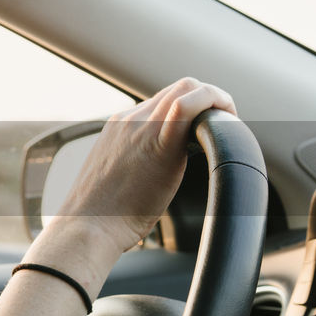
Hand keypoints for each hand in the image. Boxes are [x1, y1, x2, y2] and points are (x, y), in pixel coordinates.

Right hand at [55, 77, 236, 256]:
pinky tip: (226, 124)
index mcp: (119, 126)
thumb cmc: (103, 214)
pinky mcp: (158, 144)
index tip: (205, 128)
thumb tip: (156, 175)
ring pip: (187, 88)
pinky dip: (212, 106)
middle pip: (180, 87)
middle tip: (224, 126)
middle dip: (209, 100)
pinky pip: (187, 108)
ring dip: (215, 102)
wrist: (88, 227)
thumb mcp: (119, 178)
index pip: (165, 98)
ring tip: (227, 128)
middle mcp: (129, 119)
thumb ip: (137, 164)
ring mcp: (142, 128)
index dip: (193, 107)